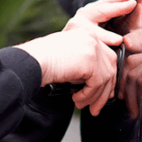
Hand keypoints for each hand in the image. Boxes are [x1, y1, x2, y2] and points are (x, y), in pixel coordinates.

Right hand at [18, 0, 141, 114]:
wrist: (31, 61)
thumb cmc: (42, 61)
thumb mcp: (68, 57)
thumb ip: (84, 63)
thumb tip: (99, 83)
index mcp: (88, 35)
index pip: (107, 58)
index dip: (108, 78)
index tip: (104, 94)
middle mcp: (93, 39)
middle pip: (110, 68)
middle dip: (105, 91)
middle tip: (97, 106)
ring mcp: (93, 48)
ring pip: (105, 79)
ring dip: (95, 97)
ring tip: (83, 106)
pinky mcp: (90, 61)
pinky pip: (97, 84)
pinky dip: (88, 96)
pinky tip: (77, 100)